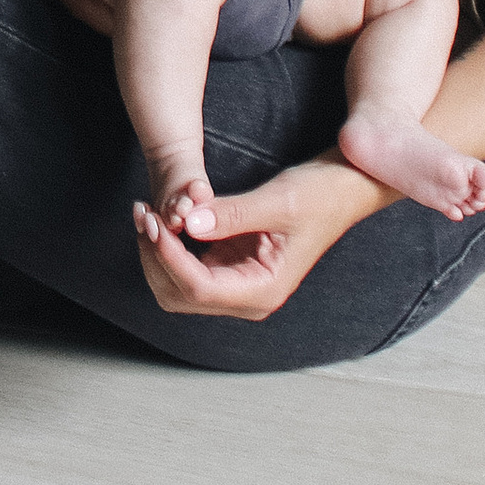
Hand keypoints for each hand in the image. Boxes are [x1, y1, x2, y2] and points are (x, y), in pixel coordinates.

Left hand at [130, 152, 379, 320]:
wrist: (342, 188)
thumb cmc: (319, 195)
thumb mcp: (278, 201)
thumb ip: (233, 215)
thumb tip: (189, 223)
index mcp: (262, 291)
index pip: (199, 288)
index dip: (169, 257)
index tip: (155, 220)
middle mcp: (246, 297)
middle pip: (179, 295)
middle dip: (155, 256)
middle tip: (143, 211)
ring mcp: (235, 283)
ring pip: (176, 286)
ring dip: (156, 252)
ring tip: (146, 211)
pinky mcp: (229, 265)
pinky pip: (186, 266)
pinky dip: (168, 245)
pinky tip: (162, 216)